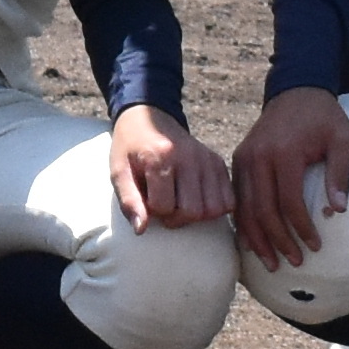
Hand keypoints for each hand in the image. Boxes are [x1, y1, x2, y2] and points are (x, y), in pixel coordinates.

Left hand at [113, 104, 233, 233]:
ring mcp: (206, 159)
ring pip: (214, 209)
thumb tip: (141, 230)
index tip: (148, 201)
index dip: (153, 212)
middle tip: (166, 208)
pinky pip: (229, 200)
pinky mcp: (218, 162)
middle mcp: (188, 157)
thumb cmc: (130, 148)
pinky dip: (216, 208)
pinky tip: (198, 201)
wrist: (148, 118)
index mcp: (160, 157)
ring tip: (182, 205)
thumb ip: (128, 200)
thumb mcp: (119, 171)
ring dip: (197, 215)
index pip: (163, 206)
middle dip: (176, 218)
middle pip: (193, 211)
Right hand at [230, 84, 348, 270]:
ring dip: (257, 238)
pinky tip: (251, 241)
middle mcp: (258, 157)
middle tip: (294, 262)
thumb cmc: (323, 118)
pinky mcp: (239, 159)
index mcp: (284, 152)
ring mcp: (244, 158)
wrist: (296, 90)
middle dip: (278, 240)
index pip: (289, 201)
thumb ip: (339, 173)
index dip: (301, 228)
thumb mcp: (342, 140)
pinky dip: (243, 222)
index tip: (315, 246)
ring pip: (245, 207)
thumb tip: (338, 210)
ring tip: (270, 262)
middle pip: (263, 210)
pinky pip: (237, 197)